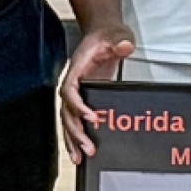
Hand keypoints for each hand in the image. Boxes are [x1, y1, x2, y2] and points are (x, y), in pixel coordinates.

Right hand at [60, 25, 134, 163]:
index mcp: (76, 69)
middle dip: (76, 132)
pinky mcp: (82, 97)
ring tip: (80, 158)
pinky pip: (74, 119)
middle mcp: (72, 83)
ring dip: (72, 139)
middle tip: (88, 149)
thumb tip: (124, 46)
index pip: (70, 92)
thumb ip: (120, 42)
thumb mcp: (117, 35)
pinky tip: (79, 150)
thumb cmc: (107, 35)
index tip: (92, 118)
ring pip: (67, 120)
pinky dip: (75, 135)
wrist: (102, 33)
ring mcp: (76, 92)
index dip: (78, 106)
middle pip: (67, 112)